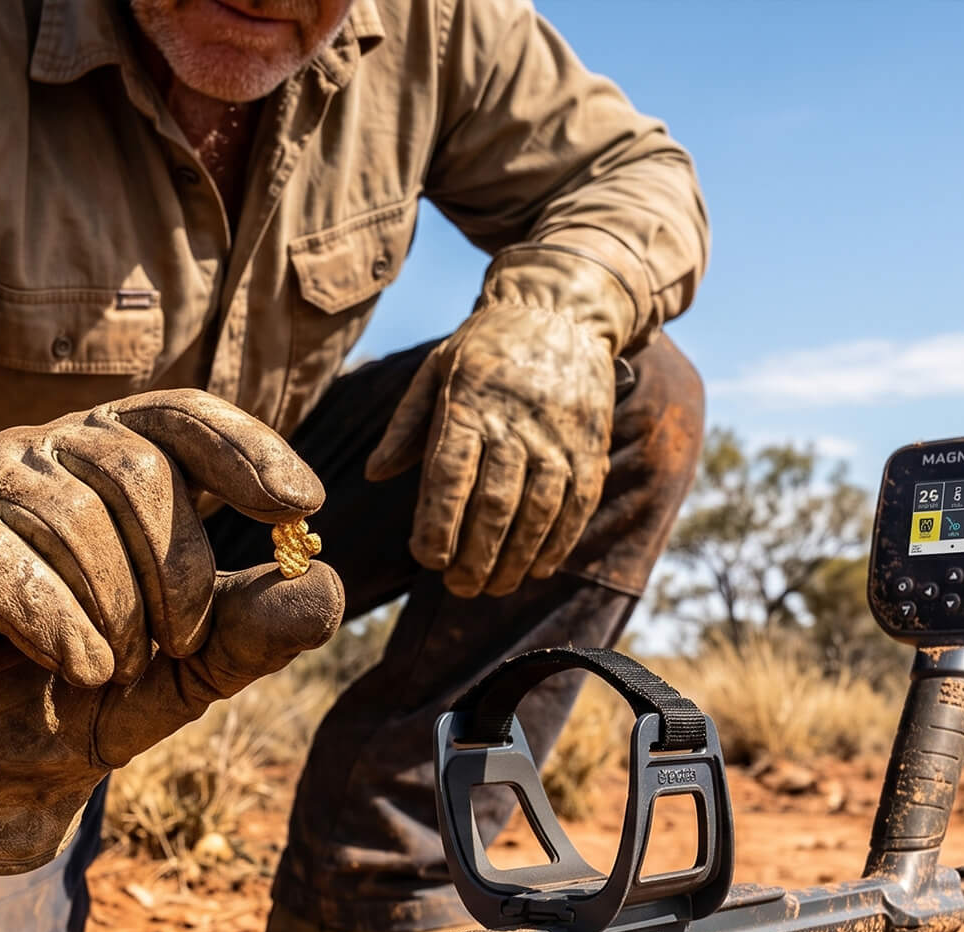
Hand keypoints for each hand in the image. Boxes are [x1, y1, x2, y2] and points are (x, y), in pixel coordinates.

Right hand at [0, 390, 344, 874]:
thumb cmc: (92, 691)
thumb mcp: (191, 670)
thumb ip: (255, 630)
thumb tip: (332, 587)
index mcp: (118, 462)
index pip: (184, 417)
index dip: (247, 449)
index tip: (305, 504)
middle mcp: (50, 455)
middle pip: (138, 469)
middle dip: (179, 572)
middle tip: (181, 646)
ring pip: (73, 518)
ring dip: (115, 614)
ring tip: (111, 668)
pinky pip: (5, 565)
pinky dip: (58, 627)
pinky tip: (78, 668)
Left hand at [366, 248, 633, 597]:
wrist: (561, 312)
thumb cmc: (487, 348)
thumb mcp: (435, 369)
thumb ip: (406, 425)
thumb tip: (374, 474)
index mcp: (469, 405)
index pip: (450, 477)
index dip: (439, 525)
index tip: (429, 560)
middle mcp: (516, 424)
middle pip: (495, 505)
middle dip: (475, 555)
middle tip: (459, 587)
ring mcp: (558, 438)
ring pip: (537, 513)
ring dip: (515, 559)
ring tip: (493, 587)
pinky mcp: (589, 447)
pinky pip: (576, 506)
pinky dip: (557, 543)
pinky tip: (537, 568)